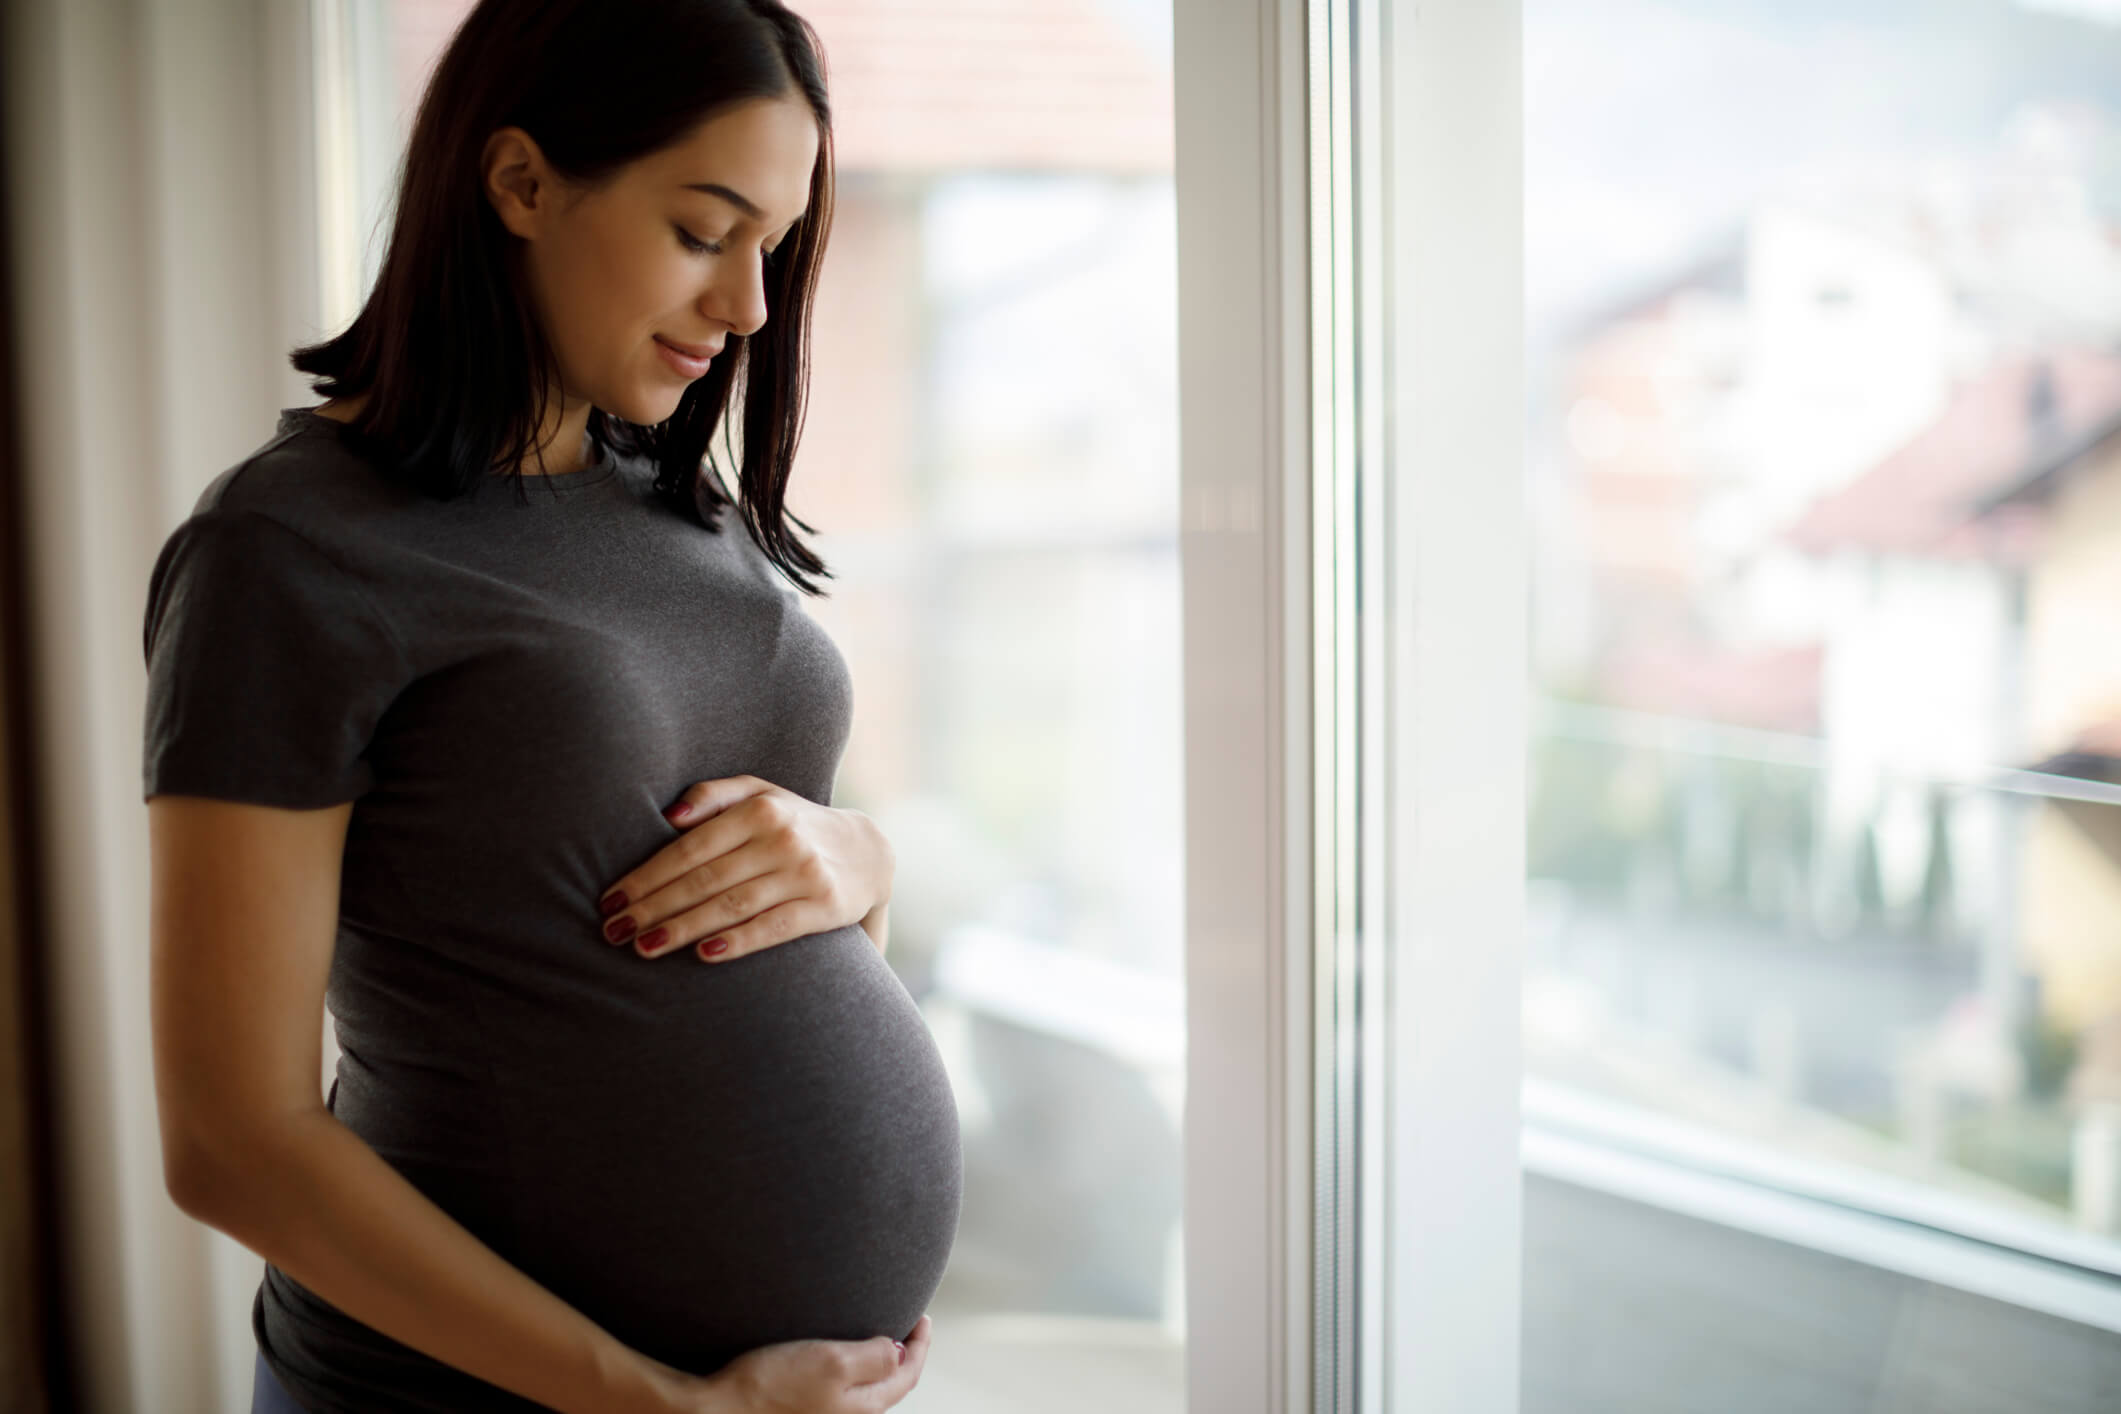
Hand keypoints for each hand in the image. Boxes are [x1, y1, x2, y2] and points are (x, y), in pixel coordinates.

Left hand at [596, 775, 894, 964]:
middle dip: (652, 908)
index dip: (645, 876)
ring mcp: (804, 872)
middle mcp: (782, 837)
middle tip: (612, 933)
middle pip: (704, 879)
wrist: (868, 852)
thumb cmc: (794, 824)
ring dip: (682, 929)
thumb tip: (668, 816)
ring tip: (642, 948)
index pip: (689, 847)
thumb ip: (713, 795)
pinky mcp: (824, 906)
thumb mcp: (761, 794)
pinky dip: (738, 941)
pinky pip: (773, 927)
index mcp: (759, 808)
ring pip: (731, 905)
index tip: (610, 902)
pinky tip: (704, 955)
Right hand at [640, 1315, 932, 1412]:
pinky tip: (835, 1353)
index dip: (921, 1345)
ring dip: (876, 1361)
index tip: (923, 1316)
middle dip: (903, 1354)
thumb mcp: (832, 1362)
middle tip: (907, 1323)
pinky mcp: (800, 1408)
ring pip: (864, 1389)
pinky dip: (850, 1369)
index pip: (907, 1375)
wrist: (718, 1407)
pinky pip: (839, 1389)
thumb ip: (874, 1358)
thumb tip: (902, 1352)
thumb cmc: (772, 1385)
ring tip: (876, 1333)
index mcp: (862, 1407)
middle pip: (889, 1385)